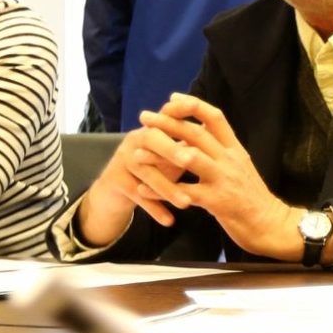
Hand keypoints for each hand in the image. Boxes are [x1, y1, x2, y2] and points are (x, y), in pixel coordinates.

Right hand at [75, 122, 192, 246]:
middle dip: (171, 150)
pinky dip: (154, 209)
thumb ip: (188, 144)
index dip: (181, 111)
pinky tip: (169, 221)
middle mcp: (135, 140)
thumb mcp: (169, 153)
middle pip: (152, 139)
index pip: (167, 114)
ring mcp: (123, 160)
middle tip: (189, 161)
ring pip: (146, 172)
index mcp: (152, 128)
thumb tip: (218, 136)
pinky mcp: (116, 181)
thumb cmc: (151, 166)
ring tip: (186, 203)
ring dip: (166, 188)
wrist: (115, 187)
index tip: (199, 118)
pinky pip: (137, 195)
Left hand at [139, 96, 281, 250]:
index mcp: (235, 149)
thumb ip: (222, 151)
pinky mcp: (217, 202)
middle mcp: (230, 159)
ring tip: (137, 152)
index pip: (215, 117)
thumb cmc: (252, 197)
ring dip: (160, 154)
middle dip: (167, 123)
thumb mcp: (241, 167)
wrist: (270, 224)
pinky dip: (160, 192)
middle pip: (196, 133)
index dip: (192, 106)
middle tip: (144, 118)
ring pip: (190, 158)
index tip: (171, 100)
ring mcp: (224, 179)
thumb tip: (203, 133)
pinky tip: (142, 191)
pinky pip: (184, 193)